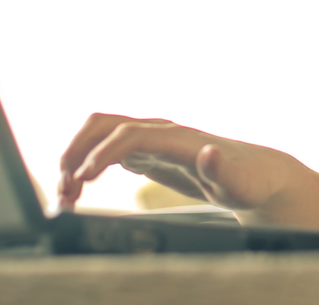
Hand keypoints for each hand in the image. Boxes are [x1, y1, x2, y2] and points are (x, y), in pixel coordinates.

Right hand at [57, 113, 299, 219]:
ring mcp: (150, 140)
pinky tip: (77, 190)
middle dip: (78, 150)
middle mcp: (159, 132)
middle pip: (105, 124)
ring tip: (65, 195)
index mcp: (178, 138)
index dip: (103, 153)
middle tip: (64, 187)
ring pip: (99, 136)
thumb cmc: (248, 180)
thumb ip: (224, 169)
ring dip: (76, 158)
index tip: (83, 178)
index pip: (130, 134)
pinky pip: (105, 151)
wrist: (253, 174)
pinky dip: (85, 167)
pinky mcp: (146, 153)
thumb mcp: (241, 182)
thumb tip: (209, 153)